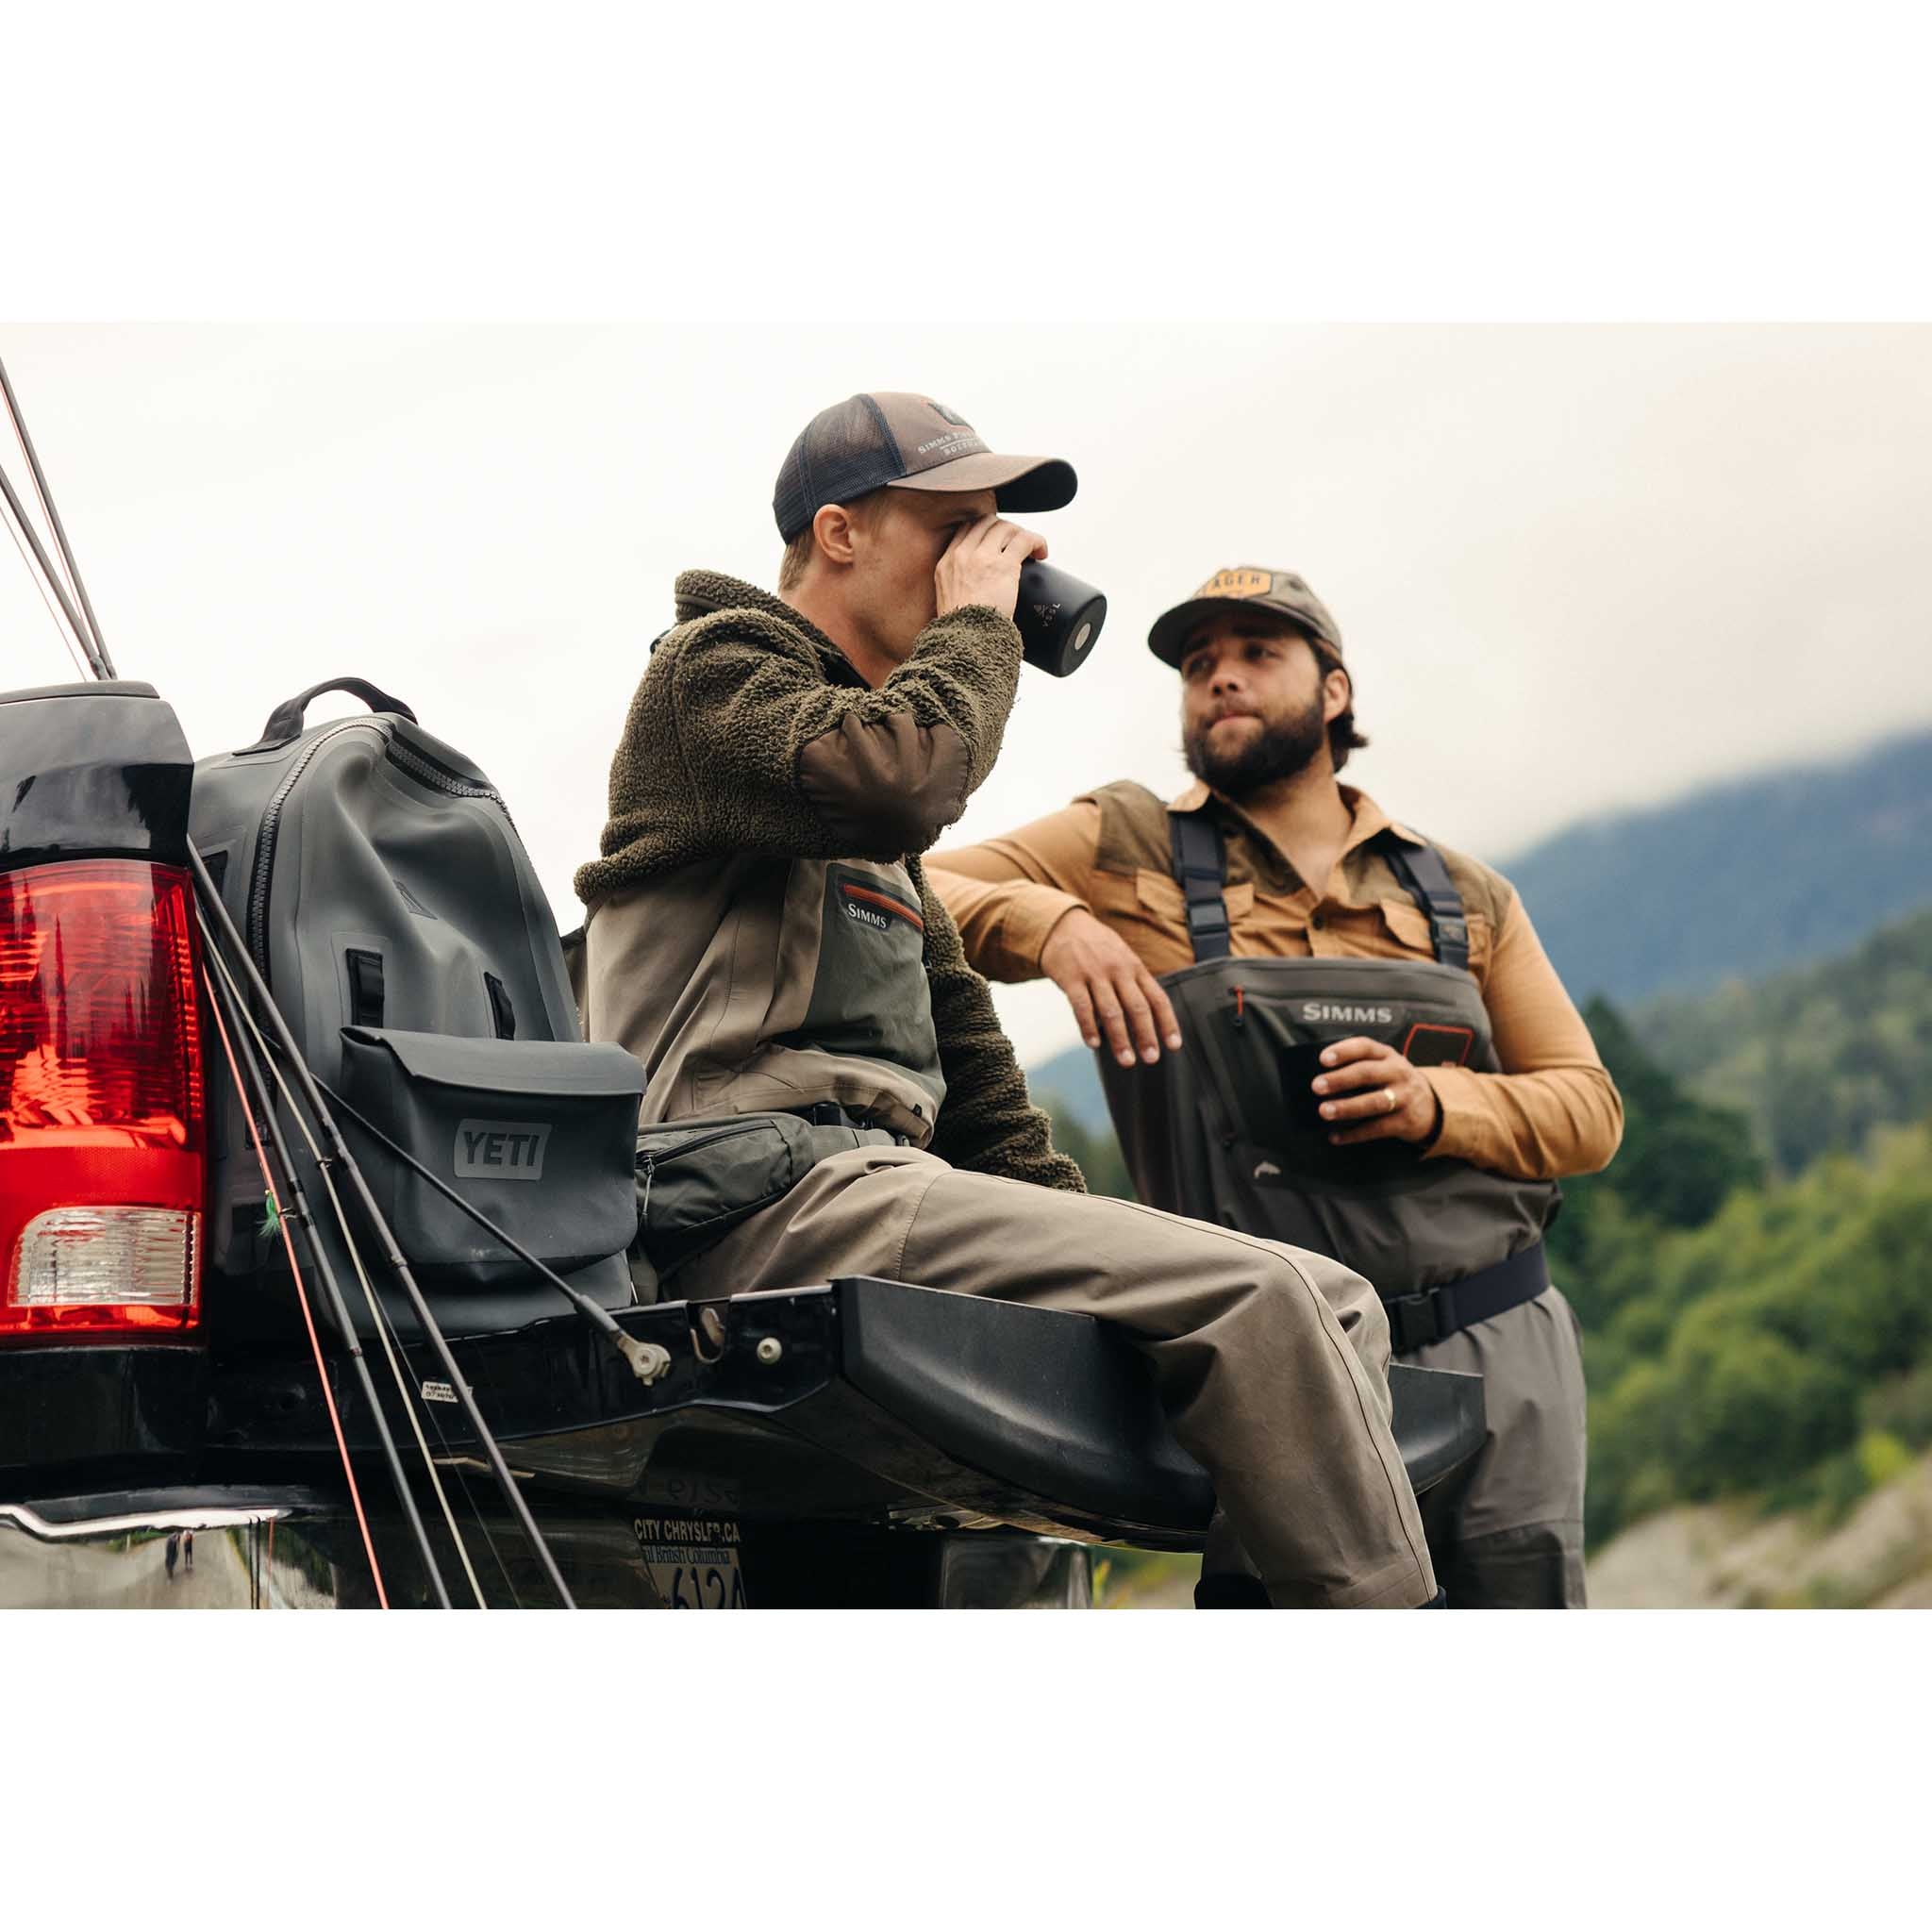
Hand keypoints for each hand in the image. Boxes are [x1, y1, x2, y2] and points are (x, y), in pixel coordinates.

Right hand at [935, 514, 1047, 620]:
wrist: (967, 640)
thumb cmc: (962, 631)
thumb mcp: (948, 603)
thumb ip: (958, 588)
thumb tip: (975, 593)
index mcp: (946, 563)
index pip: (965, 529)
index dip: (985, 529)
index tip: (997, 540)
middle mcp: (962, 555)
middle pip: (987, 523)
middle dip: (1005, 529)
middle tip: (1016, 544)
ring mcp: (982, 558)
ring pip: (1006, 528)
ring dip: (1021, 535)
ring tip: (1032, 550)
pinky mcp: (1004, 565)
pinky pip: (1024, 540)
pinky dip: (1037, 542)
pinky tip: (1042, 552)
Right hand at [1040, 907, 1182, 1068]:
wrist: (1063, 925)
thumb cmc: (1097, 947)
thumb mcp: (1123, 957)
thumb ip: (1134, 983)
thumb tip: (1149, 1018)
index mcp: (1135, 967)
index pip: (1157, 998)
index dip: (1168, 1023)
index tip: (1173, 1045)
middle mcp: (1118, 971)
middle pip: (1138, 1007)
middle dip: (1146, 1035)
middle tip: (1151, 1058)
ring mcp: (1095, 974)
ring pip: (1112, 1011)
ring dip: (1120, 1039)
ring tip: (1126, 1060)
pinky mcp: (1072, 978)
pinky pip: (1082, 1007)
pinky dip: (1089, 1027)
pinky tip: (1094, 1044)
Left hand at [1311, 1036, 1442, 1145]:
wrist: (1431, 1106)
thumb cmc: (1393, 1082)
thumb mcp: (1383, 1066)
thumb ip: (1358, 1065)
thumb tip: (1321, 1077)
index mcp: (1387, 1055)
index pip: (1365, 1047)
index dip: (1344, 1051)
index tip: (1323, 1059)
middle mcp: (1397, 1073)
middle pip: (1367, 1073)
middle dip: (1340, 1079)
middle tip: (1317, 1086)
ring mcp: (1403, 1097)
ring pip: (1374, 1102)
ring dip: (1347, 1107)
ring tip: (1324, 1111)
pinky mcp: (1405, 1121)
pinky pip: (1377, 1128)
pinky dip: (1354, 1134)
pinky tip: (1335, 1136)